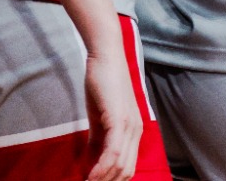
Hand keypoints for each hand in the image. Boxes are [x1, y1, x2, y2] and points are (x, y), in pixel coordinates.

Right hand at [82, 50, 142, 180]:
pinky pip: (114, 152)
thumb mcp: (99, 117)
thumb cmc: (102, 83)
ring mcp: (130, 125)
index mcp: (133, 131)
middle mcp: (136, 131)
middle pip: (126, 171)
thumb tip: (91, 162)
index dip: (111, 180)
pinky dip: (102, 168)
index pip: (127, 167)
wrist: (105, 56)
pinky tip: (90, 177)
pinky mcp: (120, 119)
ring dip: (103, 180)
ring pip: (120, 166)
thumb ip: (98, 140)